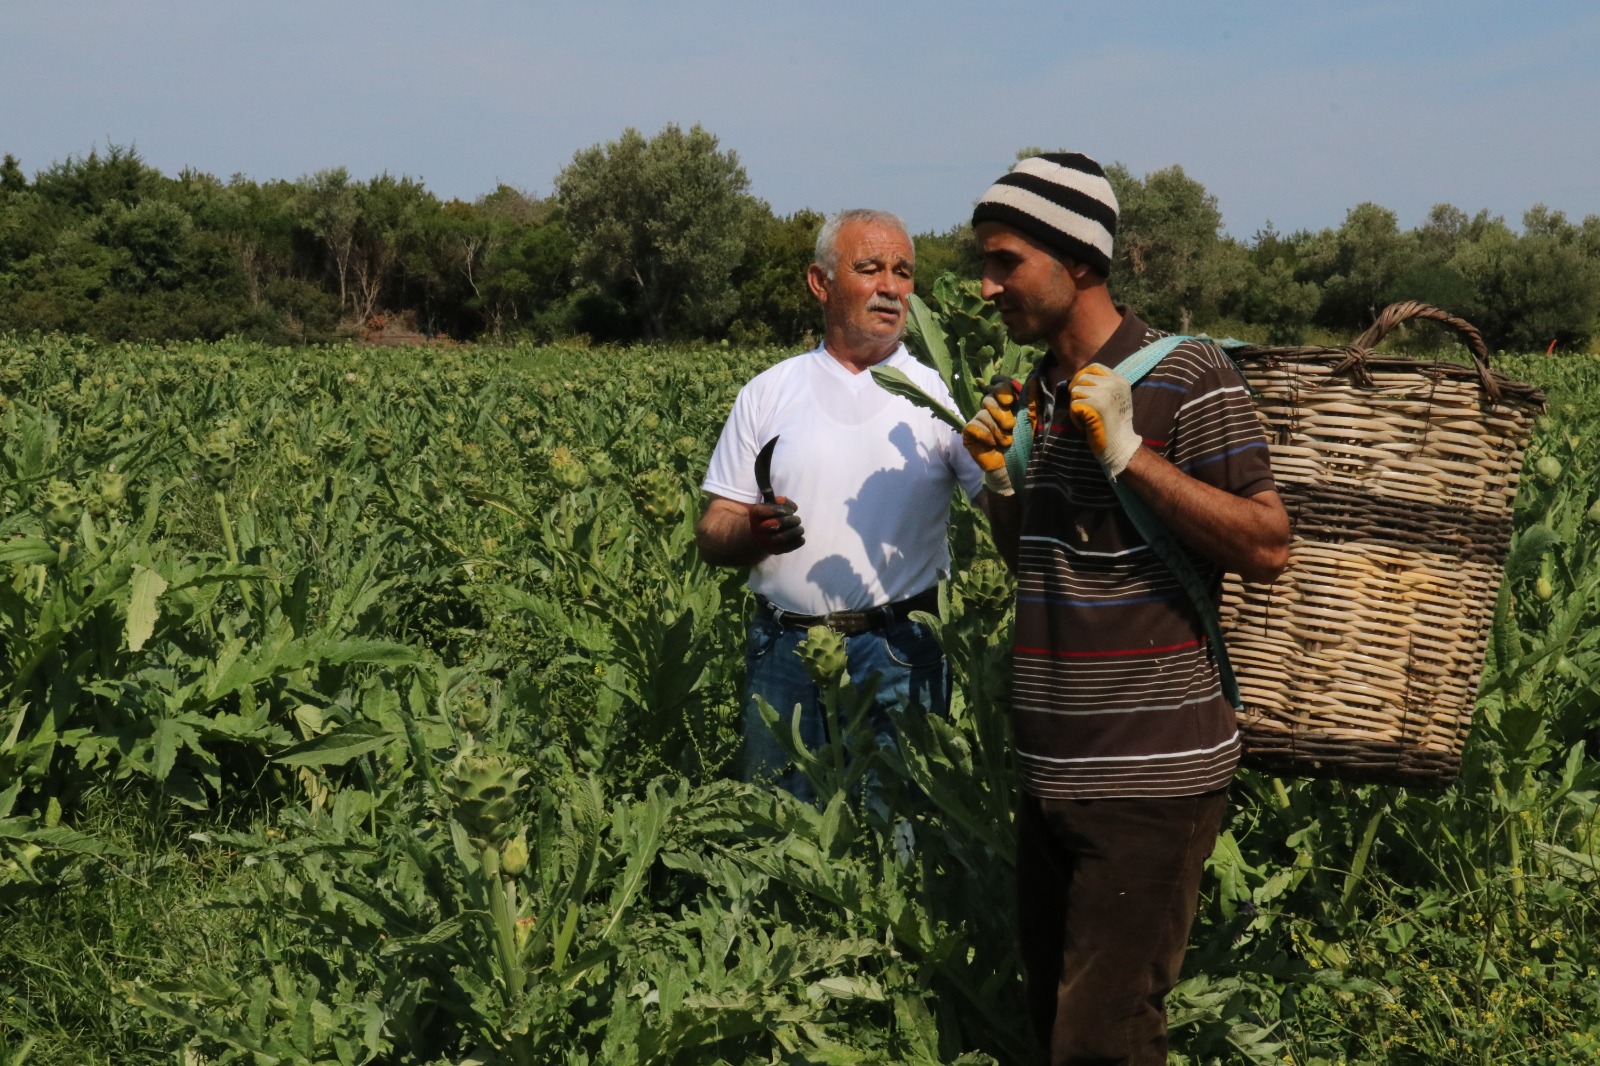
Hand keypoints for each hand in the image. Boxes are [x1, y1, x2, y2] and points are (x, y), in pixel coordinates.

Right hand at [749, 496, 804, 554]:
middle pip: (777, 524)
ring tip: (799, 528)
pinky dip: (798, 540)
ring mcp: (766, 541)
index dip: (778, 510)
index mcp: (756, 514)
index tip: (790, 511)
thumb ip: (779, 501)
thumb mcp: (771, 505)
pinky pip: (789, 546)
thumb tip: (782, 500)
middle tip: (797, 519)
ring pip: (784, 536)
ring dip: (796, 530)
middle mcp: (758, 529)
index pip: (763, 511)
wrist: (763, 535)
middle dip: (791, 520)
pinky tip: (799, 536)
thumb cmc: (770, 517)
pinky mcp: (775, 550)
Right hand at [962, 375, 1021, 494]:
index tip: (1009, 400)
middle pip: (989, 398)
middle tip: (1010, 426)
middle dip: (1001, 414)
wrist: (1013, 465)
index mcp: (1005, 402)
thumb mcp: (1031, 420)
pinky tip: (992, 444)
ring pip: (983, 414)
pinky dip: (985, 435)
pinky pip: (973, 426)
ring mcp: (978, 419)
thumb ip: (1032, 400)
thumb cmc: (1023, 442)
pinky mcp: (969, 432)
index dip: (1001, 388)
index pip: (999, 385)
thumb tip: (1034, 379)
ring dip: (997, 430)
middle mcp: (990, 408)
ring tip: (1006, 442)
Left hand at [1068, 363, 1139, 477]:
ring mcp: (1104, 393)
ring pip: (1075, 390)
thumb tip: (1081, 377)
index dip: (1083, 375)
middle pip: (1083, 378)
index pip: (1095, 367)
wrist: (1120, 445)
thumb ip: (1103, 386)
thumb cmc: (1115, 424)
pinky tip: (1086, 425)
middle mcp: (1113, 384)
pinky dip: (1075, 417)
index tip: (1081, 389)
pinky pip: (1073, 404)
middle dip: (1078, 392)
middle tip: (1084, 408)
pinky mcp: (1094, 405)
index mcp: (1120, 381)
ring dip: (1076, 405)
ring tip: (1087, 417)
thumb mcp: (1116, 398)